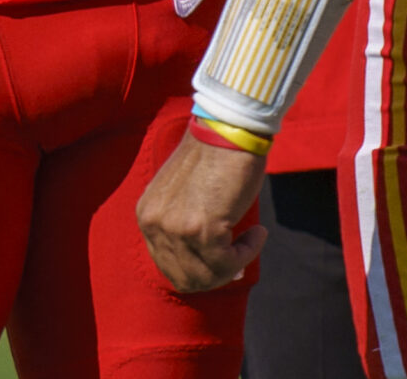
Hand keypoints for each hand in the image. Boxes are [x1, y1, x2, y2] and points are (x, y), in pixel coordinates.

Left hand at [138, 133, 269, 292]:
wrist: (231, 128)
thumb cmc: (217, 153)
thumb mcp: (186, 193)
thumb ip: (186, 222)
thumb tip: (210, 261)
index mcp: (148, 214)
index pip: (168, 265)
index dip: (199, 270)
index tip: (225, 258)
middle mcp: (155, 224)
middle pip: (184, 278)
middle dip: (216, 274)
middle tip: (240, 256)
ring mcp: (177, 229)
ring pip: (206, 276)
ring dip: (235, 263)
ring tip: (252, 237)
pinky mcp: (203, 230)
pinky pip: (227, 262)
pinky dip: (246, 253)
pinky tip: (258, 233)